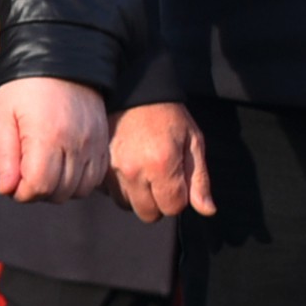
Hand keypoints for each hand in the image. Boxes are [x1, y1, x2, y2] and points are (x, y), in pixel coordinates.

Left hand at [0, 76, 111, 202]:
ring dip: (58, 189)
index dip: (21, 193)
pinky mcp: (103, 142)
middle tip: (24, 175)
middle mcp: (76, 143)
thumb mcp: (3, 116)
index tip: (12, 183)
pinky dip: (79, 182)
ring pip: (79, 190)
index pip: (39, 186)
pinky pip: (95, 179)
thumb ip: (4, 156)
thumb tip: (6, 190)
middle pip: (59, 193)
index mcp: (47, 136)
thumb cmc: (24, 86)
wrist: (60, 57)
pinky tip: (63, 168)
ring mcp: (93, 144)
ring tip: (43, 170)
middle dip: (37, 191)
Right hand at [110, 101, 210, 223]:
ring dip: (137, 196)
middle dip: (158, 202)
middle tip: (161, 178)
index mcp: (162, 166)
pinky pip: (109, 193)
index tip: (178, 179)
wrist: (135, 92)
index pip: (172, 208)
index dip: (179, 198)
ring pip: (127, 205)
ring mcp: (112, 170)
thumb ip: (199, 180)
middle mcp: (133, 171)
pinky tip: (128, 169)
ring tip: (143, 172)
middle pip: (147, 213)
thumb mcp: (194, 143)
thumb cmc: (169, 116)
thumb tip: (207, 210)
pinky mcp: (99, 166)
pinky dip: (120, 187)